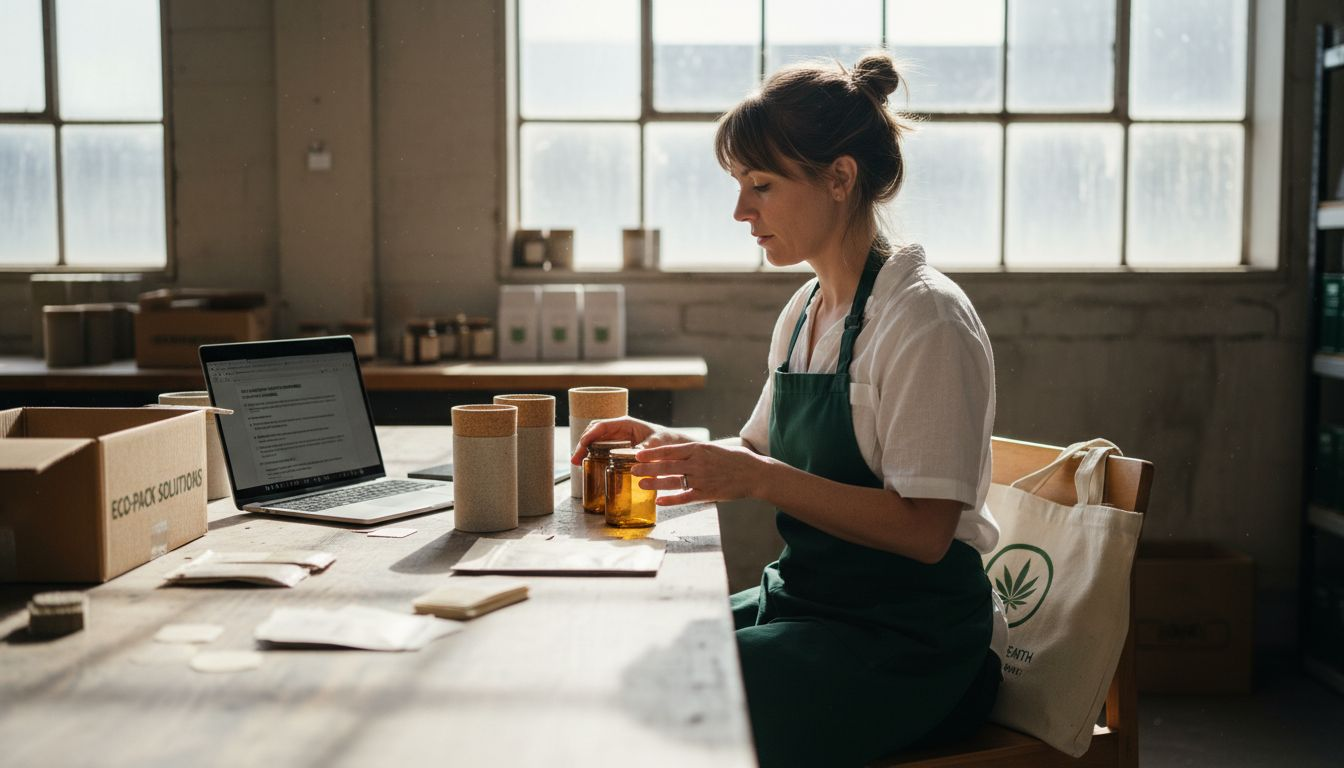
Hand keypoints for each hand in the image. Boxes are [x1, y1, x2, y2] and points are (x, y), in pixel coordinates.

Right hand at [570, 417, 694, 464]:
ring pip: (596, 441)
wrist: (674, 448)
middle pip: (594, 433)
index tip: (582, 445)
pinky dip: (593, 456)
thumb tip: (638, 453)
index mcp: (626, 423)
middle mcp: (619, 429)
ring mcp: (617, 438)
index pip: (602, 425)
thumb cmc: (668, 441)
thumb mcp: (659, 443)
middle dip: (583, 444)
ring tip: (577, 464)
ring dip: (585, 451)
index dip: (590, 434)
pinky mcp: (618, 448)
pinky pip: (602, 449)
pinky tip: (588, 465)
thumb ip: (649, 447)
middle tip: (576, 459)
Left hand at [632, 441, 770, 505]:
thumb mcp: (712, 449)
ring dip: (654, 483)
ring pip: (672, 482)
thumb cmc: (734, 459)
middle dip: (647, 467)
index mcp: (698, 449)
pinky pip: (685, 497)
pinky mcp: (707, 493)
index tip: (637, 454)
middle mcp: (698, 463)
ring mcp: (702, 479)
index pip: (669, 450)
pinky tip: (659, 501)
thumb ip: (694, 451)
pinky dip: (671, 500)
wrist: (754, 473)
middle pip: (666, 466)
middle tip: (632, 469)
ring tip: (641, 483)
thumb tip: (673, 452)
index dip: (651, 452)